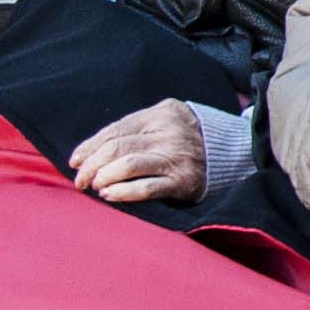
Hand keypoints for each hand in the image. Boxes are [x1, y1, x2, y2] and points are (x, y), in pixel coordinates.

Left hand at [67, 100, 210, 204]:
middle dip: (92, 165)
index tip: (74, 161)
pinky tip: (110, 196)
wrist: (234, 152)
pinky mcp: (184, 181)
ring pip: (130, 165)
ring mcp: (177, 157)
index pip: (116, 129)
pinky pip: (148, 187)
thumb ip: (138, 128)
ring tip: (93, 186)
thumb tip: (93, 150)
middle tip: (79, 180)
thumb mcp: (167, 120)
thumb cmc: (188, 138)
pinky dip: (124, 192)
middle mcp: (168, 133)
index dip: (90, 146)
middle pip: (118, 147)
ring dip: (104, 177)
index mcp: (160, 113)